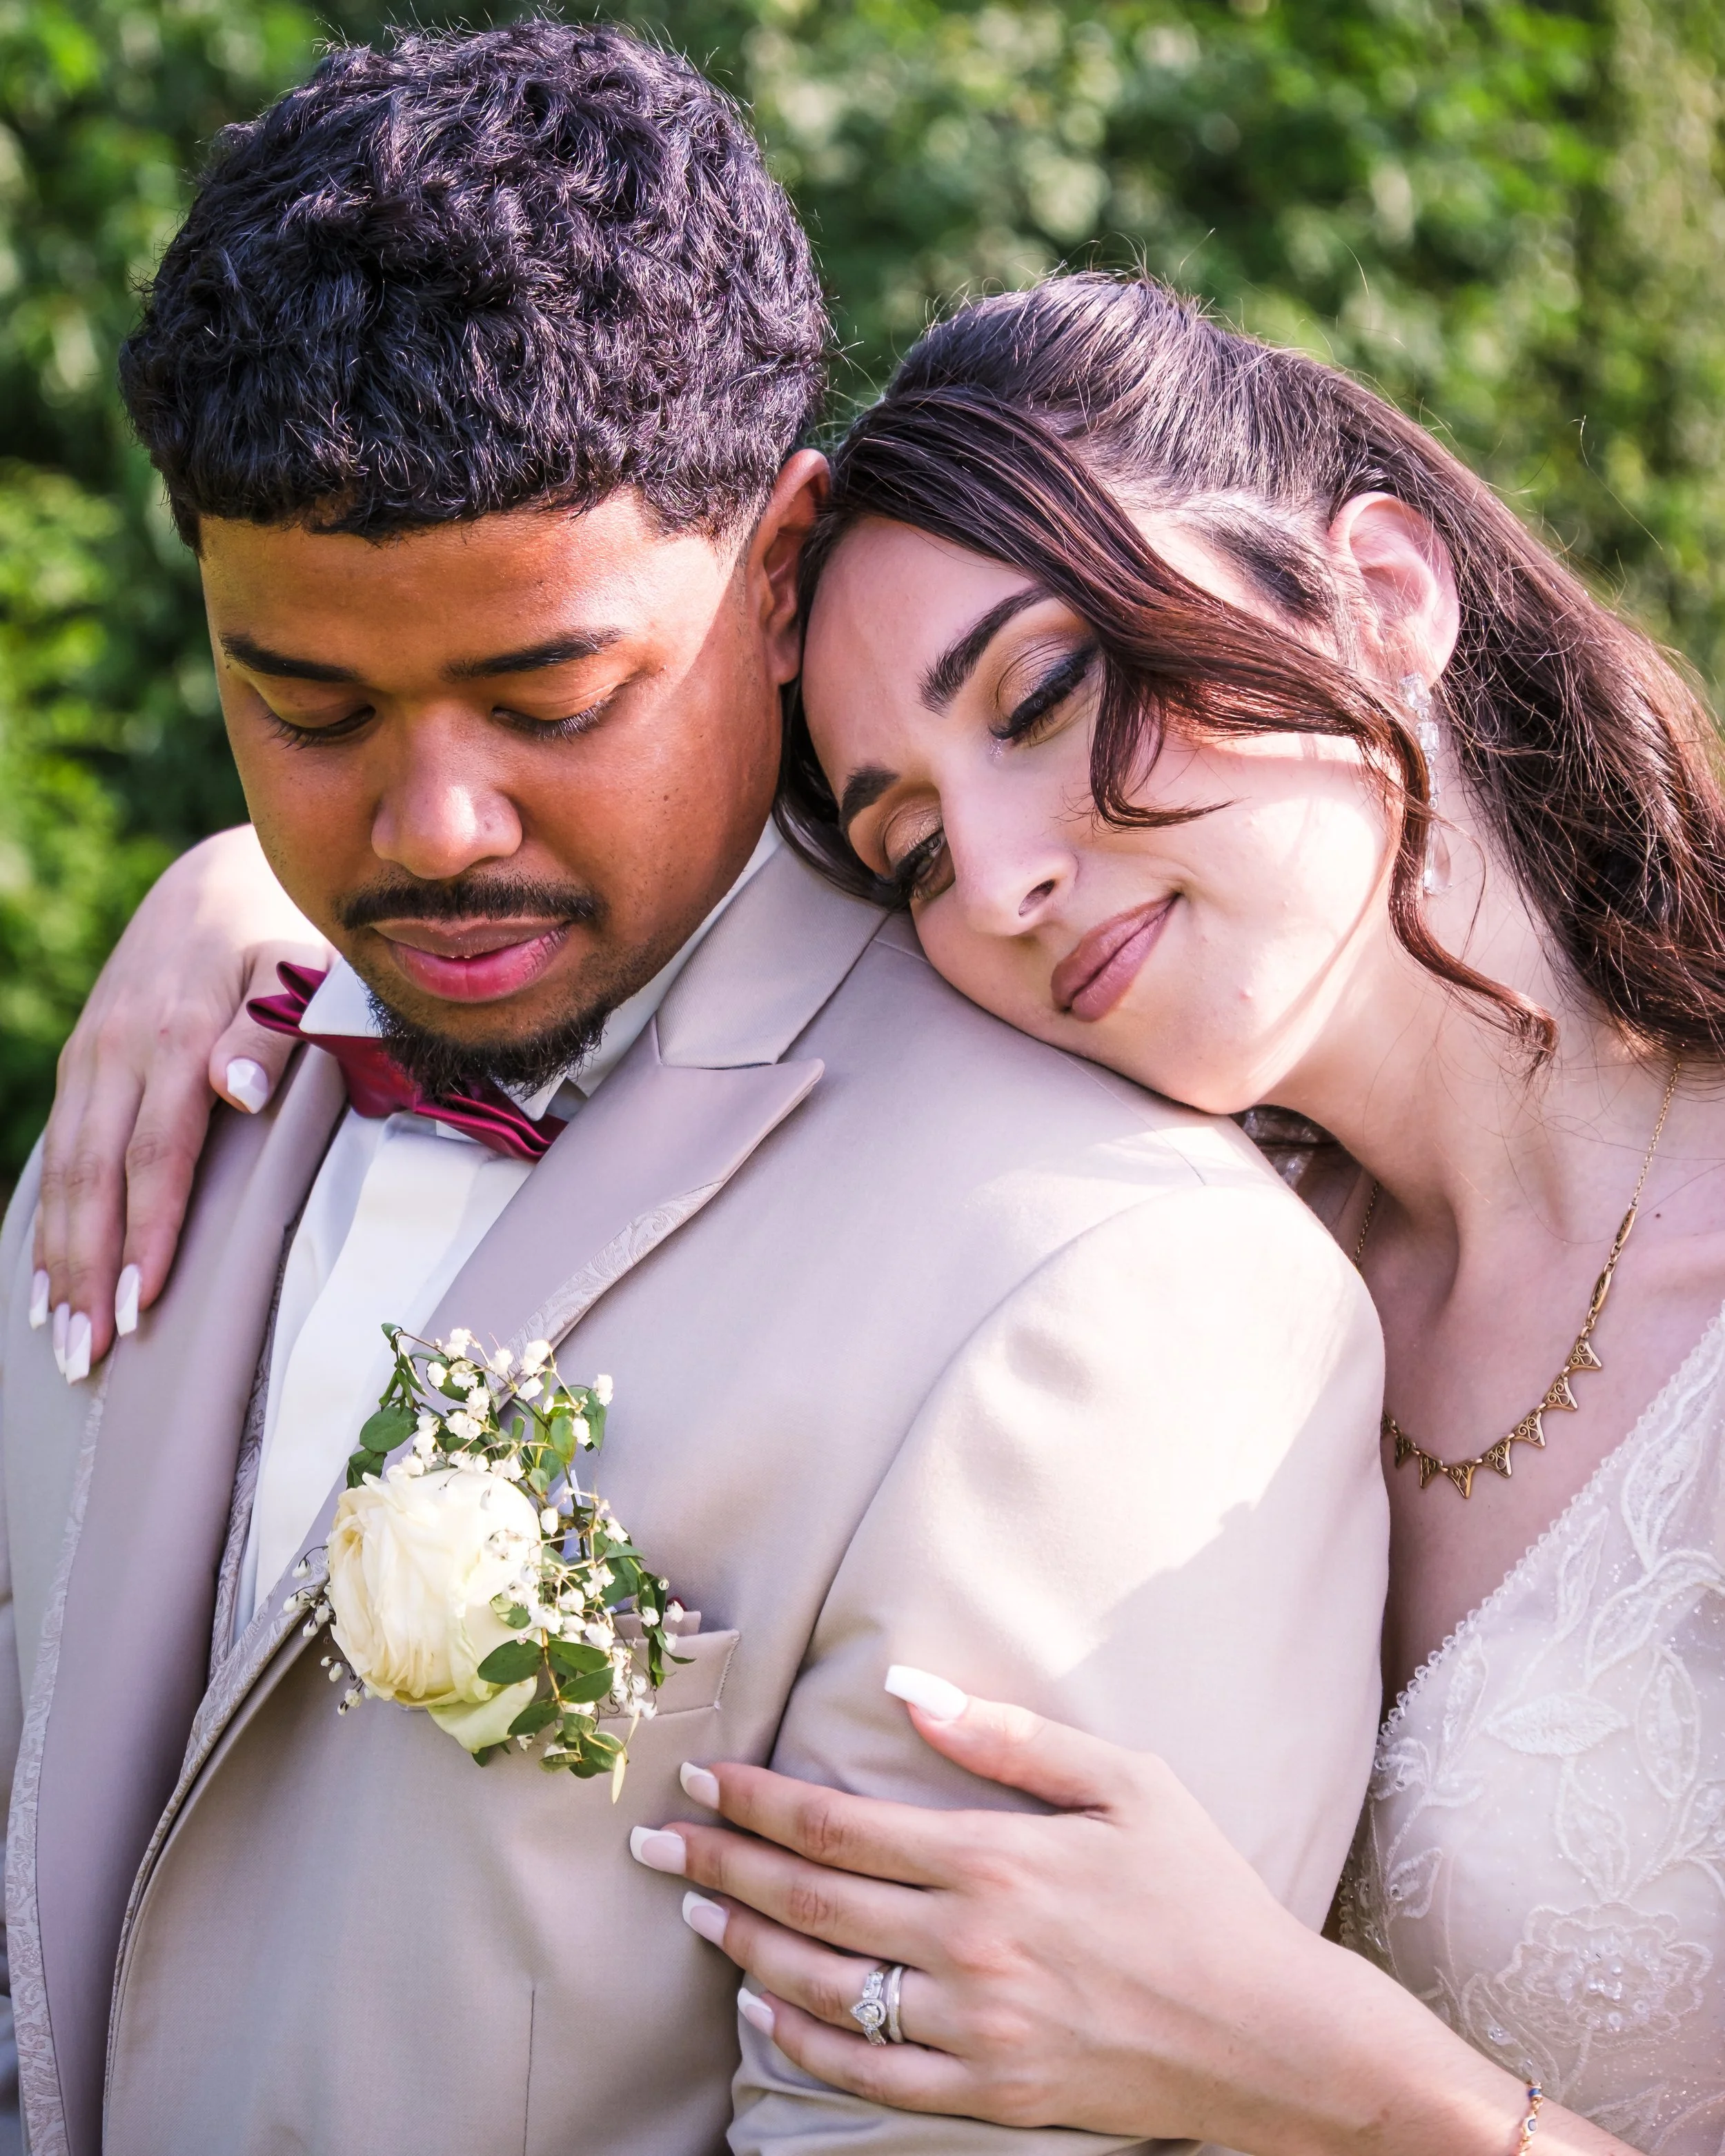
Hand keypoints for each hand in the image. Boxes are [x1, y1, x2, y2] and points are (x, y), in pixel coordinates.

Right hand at [31, 825, 328, 1378]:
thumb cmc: (281, 939)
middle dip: (88, 1270)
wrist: (218, 881)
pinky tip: (44, 1276)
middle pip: (94, 1176)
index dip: (147, 1232)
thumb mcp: (297, 969)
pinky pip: (57, 1148)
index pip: (156, 1154)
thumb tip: (236, 1091)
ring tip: (59, 1335)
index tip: (145, 1304)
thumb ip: (272, 1030)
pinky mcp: (81, 1061)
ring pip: (63, 1168)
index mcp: (180, 1034)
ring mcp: (92, 1056)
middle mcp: (121, 1049)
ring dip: (58, 1256)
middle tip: (87, 1353)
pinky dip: (47, 1216)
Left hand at [633, 1675, 1588, 2155]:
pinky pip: (869, 2077)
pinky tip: (765, 2014)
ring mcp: (974, 2031)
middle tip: (652, 1840)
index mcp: (995, 1860)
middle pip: (808, 1903)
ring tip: (694, 1910)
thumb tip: (911, 1688)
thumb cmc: (1204, 1892)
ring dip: (744, 1946)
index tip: (699, 1774)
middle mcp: (969, 1947)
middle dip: (719, 1862)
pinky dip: (804, 2046)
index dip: (755, 1799)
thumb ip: (1009, 1737)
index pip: (836, 1826)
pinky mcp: (990, 2094)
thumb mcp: (1127, 1781)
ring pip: (821, 1989)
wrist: (1275, 2036)